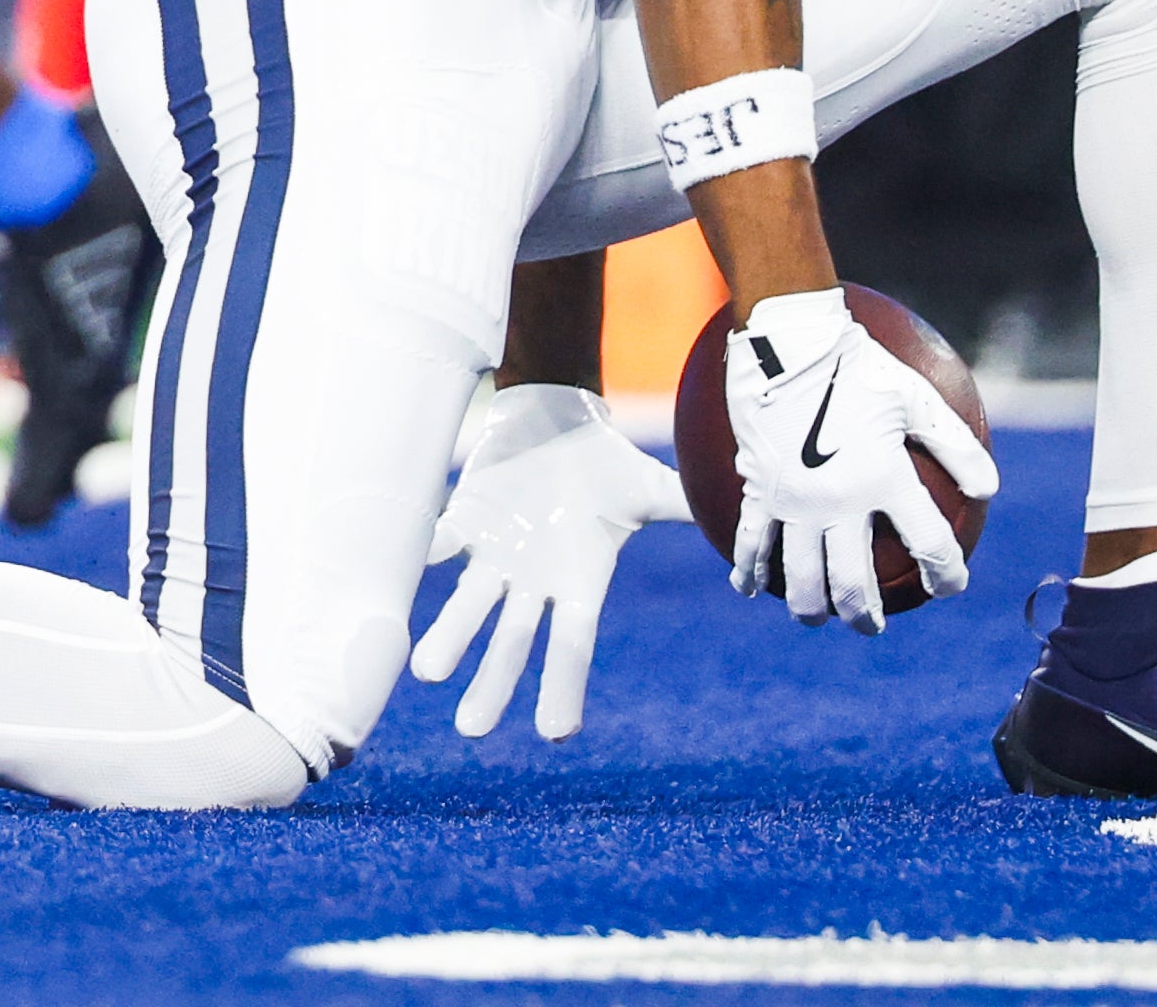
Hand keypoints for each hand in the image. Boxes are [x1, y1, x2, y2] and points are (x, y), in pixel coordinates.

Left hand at [409, 384, 688, 739]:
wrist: (557, 421)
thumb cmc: (605, 465)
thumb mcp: (648, 488)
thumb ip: (683, 510)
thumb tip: (744, 520)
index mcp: (579, 581)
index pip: (573, 644)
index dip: (563, 685)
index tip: (554, 734)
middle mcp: (532, 581)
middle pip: (512, 641)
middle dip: (492, 683)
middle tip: (470, 729)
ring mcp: (495, 556)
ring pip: (470, 604)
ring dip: (450, 635)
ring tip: (425, 671)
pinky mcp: (465, 522)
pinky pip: (441, 542)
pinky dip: (428, 553)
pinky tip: (411, 567)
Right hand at [719, 288, 996, 632]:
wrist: (790, 342)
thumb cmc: (859, 366)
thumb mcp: (917, 399)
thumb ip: (956, 446)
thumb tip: (991, 490)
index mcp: (884, 479)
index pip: (928, 545)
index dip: (946, 574)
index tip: (950, 586)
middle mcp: (839, 501)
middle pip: (852, 584)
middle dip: (865, 616)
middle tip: (872, 625)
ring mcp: (794, 501)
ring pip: (800, 577)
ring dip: (811, 608)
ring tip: (818, 617)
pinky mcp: (759, 490)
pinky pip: (749, 541)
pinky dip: (747, 571)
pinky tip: (748, 590)